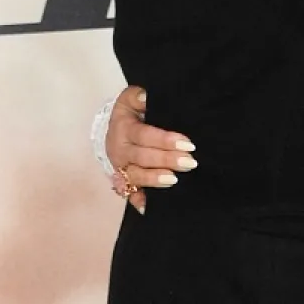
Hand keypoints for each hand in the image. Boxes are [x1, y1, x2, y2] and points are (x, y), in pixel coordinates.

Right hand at [106, 86, 197, 214]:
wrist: (113, 128)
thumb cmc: (131, 111)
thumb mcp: (131, 98)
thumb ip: (139, 96)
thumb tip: (146, 97)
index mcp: (123, 128)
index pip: (144, 135)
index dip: (165, 140)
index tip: (188, 143)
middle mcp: (119, 150)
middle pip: (143, 158)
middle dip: (167, 160)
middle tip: (190, 162)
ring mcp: (120, 167)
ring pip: (136, 176)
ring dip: (155, 179)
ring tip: (174, 180)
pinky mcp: (122, 180)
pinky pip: (129, 193)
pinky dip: (138, 201)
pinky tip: (148, 208)